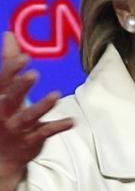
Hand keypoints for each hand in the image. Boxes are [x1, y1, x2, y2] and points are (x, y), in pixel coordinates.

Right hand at [0, 32, 71, 190]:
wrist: (0, 155)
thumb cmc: (3, 114)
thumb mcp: (2, 90)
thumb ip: (9, 64)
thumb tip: (10, 35)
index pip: (1, 81)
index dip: (11, 69)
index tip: (24, 56)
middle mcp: (3, 113)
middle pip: (10, 98)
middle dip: (21, 87)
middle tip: (34, 74)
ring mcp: (17, 128)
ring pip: (28, 117)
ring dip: (41, 106)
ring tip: (55, 95)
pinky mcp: (31, 140)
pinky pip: (45, 133)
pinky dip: (58, 127)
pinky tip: (72, 121)